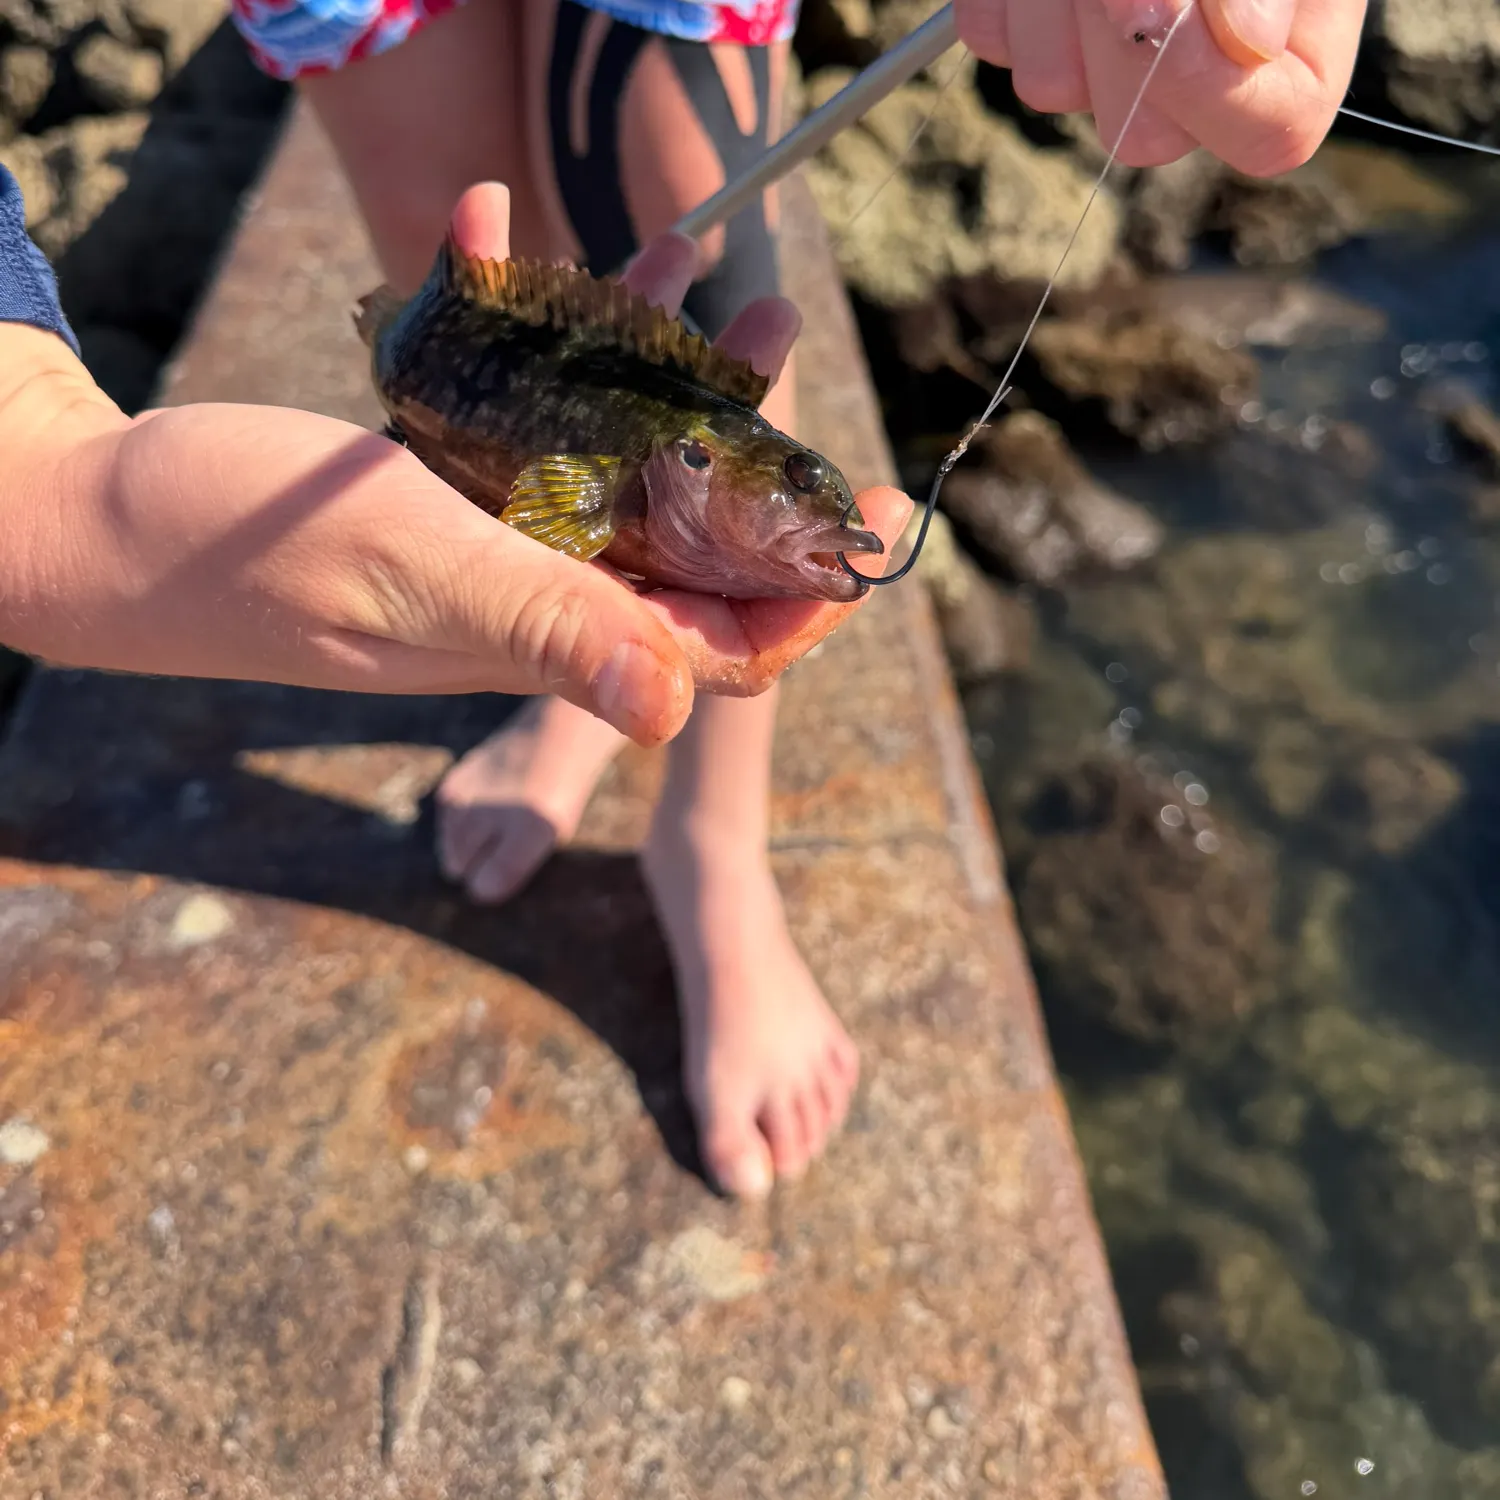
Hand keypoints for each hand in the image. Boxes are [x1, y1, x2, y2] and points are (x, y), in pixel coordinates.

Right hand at [0, 184, 910, 746]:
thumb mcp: (413, 575)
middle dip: (742, 430)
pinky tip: (485, 221)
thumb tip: (681, 707)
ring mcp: (479, 527)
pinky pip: (499, 394)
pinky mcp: (427, 474)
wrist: (101, 525)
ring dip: (642, 346)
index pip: (712, 638)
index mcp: (545, 631)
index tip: (868, 511)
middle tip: (782, 321)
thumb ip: (550, 625)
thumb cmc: (242, 557)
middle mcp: (529, 588)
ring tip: (693, 249)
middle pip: (677, 525)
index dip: (800, 589)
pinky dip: (507, 311)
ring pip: (598, 445)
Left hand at [955, 0, 1367, 174]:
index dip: (1213, 88)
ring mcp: (1100, 52)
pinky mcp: (1025, 23)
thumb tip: (1249, 38)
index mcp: (1292, 26)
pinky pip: (994, 34)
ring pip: (1053, 87)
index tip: (1164, 3)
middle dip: (1122, 33)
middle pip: (1145, 134)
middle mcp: (1194, 60)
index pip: (1272, 130)